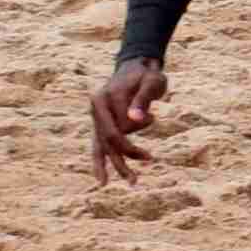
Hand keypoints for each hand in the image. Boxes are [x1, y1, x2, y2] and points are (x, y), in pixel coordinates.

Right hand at [90, 56, 167, 183]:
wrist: (137, 69)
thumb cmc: (147, 76)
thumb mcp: (151, 83)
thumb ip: (143, 100)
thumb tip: (136, 120)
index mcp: (105, 97)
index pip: (119, 124)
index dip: (137, 128)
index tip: (153, 118)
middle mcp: (96, 108)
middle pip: (110, 138)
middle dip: (128, 152)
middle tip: (150, 159)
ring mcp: (96, 118)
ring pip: (104, 147)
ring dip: (117, 165)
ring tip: (133, 182)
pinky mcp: (101, 125)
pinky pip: (99, 147)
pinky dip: (101, 163)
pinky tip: (103, 180)